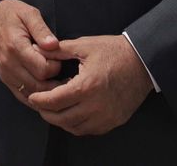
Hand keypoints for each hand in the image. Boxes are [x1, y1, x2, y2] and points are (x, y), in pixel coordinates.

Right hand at [0, 0, 60, 104]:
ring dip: (45, 90)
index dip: (56, 66)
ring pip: (31, 93)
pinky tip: (44, 91)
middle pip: (38, 84)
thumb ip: (42, 30)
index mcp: (16, 47)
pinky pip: (21, 95)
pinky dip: (34, 96)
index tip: (59, 58)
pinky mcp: (5, 78)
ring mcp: (5, 73)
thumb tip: (54, 45)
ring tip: (57, 81)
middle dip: (53, 81)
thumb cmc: (13, 14)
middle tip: (62, 71)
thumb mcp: (30, 14)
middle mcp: (8, 63)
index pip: (42, 69)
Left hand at [29, 35, 151, 134]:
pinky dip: (77, 125)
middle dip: (46, 112)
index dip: (39, 100)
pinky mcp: (114, 121)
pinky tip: (72, 114)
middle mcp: (96, 106)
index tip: (32, 96)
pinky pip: (90, 130)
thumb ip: (58, 50)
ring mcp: (106, 116)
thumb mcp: (84, 45)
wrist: (143, 61)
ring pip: (75, 128)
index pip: (54, 101)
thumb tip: (37, 51)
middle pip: (62, 118)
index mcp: (87, 86)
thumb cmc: (114, 51)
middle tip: (39, 104)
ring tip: (54, 109)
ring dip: (61, 120)